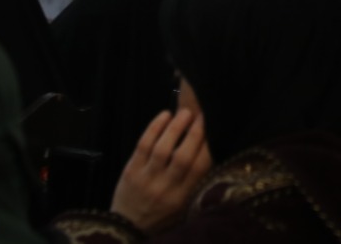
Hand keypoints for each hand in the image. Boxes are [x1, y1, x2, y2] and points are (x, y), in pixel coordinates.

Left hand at [111, 108, 211, 232]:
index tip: (214, 129)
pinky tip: (164, 116)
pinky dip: (154, 128)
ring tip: (185, 112)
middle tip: (201, 116)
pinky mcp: (131, 171)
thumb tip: (210, 151)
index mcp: (182, 198)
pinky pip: (143, 145)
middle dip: (194, 133)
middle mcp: (165, 188)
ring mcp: (146, 179)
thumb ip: (196, 183)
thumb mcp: (184, 206)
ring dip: (175, 127)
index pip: (200, 168)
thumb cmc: (161, 215)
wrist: (127, 228)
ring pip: (162, 148)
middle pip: (183, 157)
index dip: (208, 146)